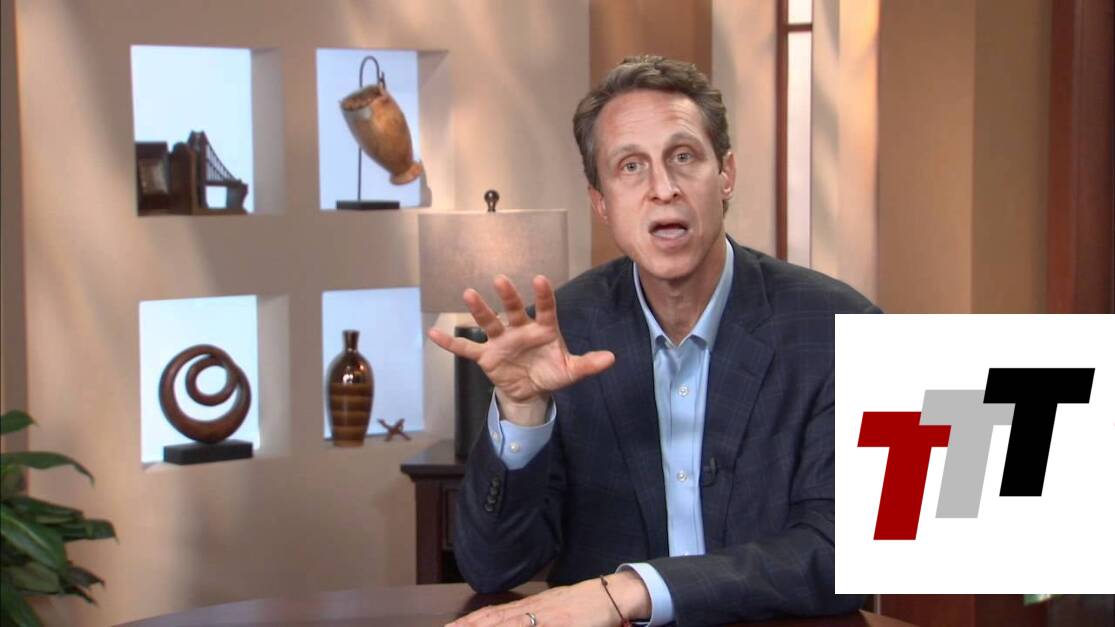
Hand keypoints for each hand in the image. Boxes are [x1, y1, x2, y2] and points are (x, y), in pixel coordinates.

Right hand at [428, 275, 614, 425]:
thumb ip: (589, 363)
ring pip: (488, 323)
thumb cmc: (552, 373)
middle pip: (513, 309)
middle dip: (508, 296)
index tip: (540, 279)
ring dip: (479, 310)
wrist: (531, 391)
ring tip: (468, 294)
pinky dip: (450, 343)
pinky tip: (433, 333)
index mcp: (544, 329)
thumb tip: (612, 358)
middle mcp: (520, 329)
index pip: (546, 308)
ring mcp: (501, 341)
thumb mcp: (572, 371)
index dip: (543, 295)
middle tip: (501, 280)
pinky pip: (466, 349)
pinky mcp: (486, 356)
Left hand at [446, 572, 649, 626]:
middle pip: (492, 621)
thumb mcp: (552, 610)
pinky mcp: (560, 624)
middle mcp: (532, 611)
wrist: (610, 595)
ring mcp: (545, 618)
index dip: (468, 623)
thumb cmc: (581, 605)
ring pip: (508, 626)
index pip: (491, 616)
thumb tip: (508, 620)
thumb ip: (530, 618)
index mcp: (529, 607)